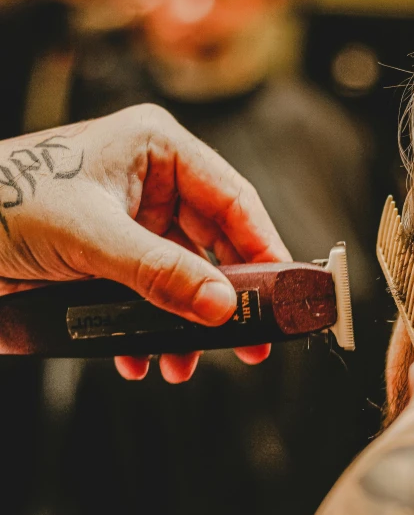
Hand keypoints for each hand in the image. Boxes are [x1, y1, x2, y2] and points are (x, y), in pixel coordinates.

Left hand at [0, 104, 289, 380]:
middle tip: (250, 344)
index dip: (265, 248)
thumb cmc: (4, 204)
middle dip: (225, 300)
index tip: (284, 295)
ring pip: (184, 277)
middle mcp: (153, 182)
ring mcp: (134, 221)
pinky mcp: (113, 256)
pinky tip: (140, 359)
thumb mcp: (91, 239)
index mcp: (158, 150)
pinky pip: (151, 295)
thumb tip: (225, 308)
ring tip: (181, 364)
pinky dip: (150, 330)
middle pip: (215, 244)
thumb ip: (161, 274)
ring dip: (185, 325)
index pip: (234, 200)